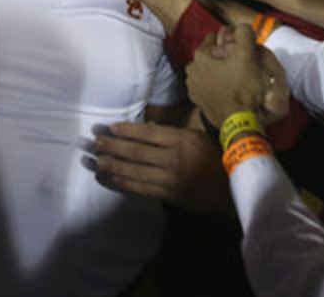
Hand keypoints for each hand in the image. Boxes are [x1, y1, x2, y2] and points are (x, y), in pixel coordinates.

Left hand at [93, 122, 231, 212]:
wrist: (229, 188)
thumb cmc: (212, 156)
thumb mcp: (195, 136)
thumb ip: (169, 134)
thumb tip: (141, 129)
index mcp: (182, 140)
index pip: (148, 133)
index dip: (126, 130)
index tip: (109, 127)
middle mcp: (174, 159)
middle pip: (136, 152)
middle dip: (112, 147)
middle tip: (93, 142)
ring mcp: (170, 179)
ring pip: (135, 171)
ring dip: (112, 166)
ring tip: (94, 160)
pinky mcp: (168, 195)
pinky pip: (140, 188)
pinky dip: (122, 183)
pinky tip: (109, 178)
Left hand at [187, 26, 272, 126]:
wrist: (239, 121)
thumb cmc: (243, 87)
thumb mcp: (247, 55)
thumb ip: (244, 33)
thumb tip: (242, 27)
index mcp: (200, 56)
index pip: (214, 37)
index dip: (228, 40)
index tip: (239, 47)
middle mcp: (191, 70)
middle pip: (209, 55)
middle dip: (222, 56)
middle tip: (238, 62)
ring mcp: (193, 88)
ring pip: (207, 71)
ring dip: (218, 71)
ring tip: (235, 76)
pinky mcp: (198, 102)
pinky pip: (207, 86)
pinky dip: (215, 85)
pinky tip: (228, 89)